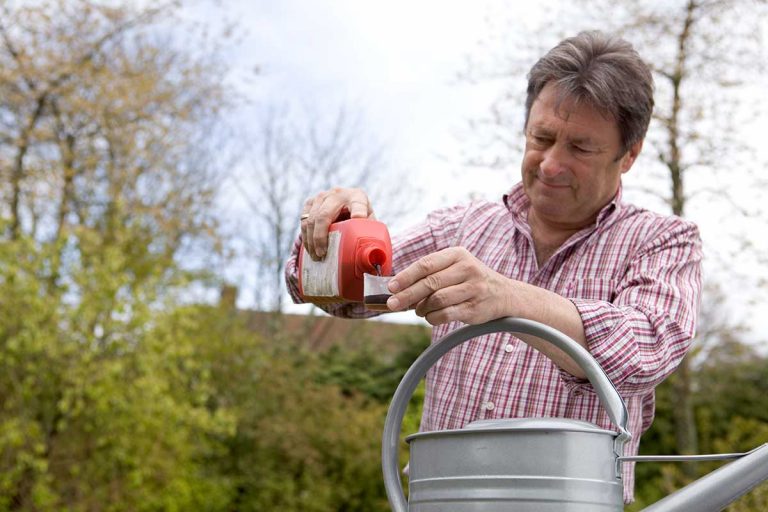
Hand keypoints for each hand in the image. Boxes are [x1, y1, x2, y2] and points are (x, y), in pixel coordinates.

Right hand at [300, 187, 374, 259]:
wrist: (347, 204)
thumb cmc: (360, 217)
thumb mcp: (369, 222)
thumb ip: (371, 232)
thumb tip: (371, 253)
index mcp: (357, 197)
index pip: (358, 205)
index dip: (358, 212)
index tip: (358, 220)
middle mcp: (337, 193)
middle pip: (323, 216)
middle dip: (320, 237)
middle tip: (322, 255)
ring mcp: (321, 196)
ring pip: (310, 219)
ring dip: (310, 240)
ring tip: (316, 257)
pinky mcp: (310, 202)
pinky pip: (303, 220)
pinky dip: (305, 237)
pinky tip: (310, 249)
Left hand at [386, 247, 512, 324]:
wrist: (503, 294)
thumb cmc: (469, 280)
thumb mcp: (454, 268)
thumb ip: (430, 274)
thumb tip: (398, 288)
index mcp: (458, 254)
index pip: (426, 264)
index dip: (406, 276)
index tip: (391, 287)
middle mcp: (467, 269)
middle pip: (430, 283)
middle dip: (407, 295)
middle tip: (393, 304)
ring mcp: (473, 288)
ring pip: (437, 299)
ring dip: (421, 308)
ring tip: (418, 310)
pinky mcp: (475, 307)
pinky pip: (446, 314)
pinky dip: (432, 317)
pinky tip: (430, 316)